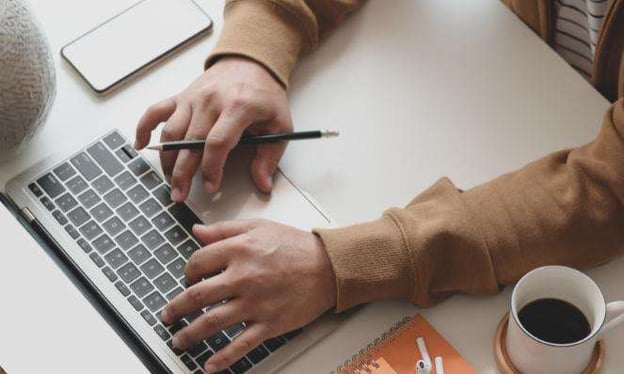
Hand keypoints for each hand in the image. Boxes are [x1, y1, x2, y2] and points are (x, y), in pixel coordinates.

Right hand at [134, 57, 292, 199]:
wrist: (250, 63)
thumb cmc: (264, 95)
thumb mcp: (280, 124)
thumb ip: (270, 156)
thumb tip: (263, 184)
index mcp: (238, 107)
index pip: (218, 142)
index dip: (212, 168)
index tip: (211, 186)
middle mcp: (211, 101)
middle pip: (190, 142)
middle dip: (183, 173)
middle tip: (180, 195)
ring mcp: (192, 98)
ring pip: (171, 132)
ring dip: (166, 159)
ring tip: (170, 181)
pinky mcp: (181, 96)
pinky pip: (156, 111)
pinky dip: (144, 127)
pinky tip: (140, 145)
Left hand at [160, 220, 336, 372]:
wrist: (329, 266)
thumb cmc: (296, 246)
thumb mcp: (259, 226)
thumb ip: (225, 229)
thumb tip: (196, 232)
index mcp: (240, 250)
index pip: (198, 262)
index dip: (187, 271)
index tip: (187, 278)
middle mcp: (244, 277)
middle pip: (197, 296)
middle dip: (176, 308)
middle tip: (167, 315)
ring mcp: (256, 303)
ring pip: (212, 322)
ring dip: (189, 334)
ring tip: (179, 340)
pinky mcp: (269, 324)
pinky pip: (240, 344)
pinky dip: (222, 358)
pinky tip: (209, 365)